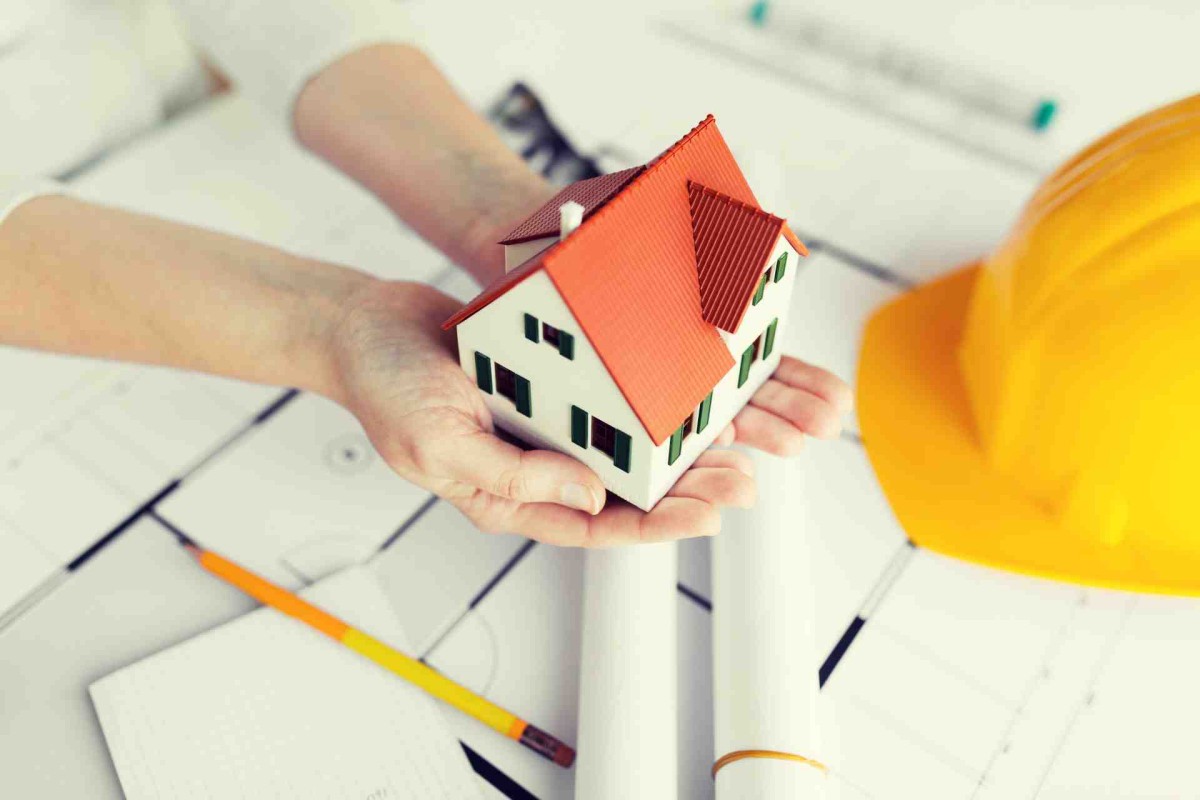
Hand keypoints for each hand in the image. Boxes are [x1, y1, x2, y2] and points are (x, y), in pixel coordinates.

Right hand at [326, 280, 848, 545]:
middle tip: (739, 479)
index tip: (708, 513)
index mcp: (506, 496)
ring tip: (728, 443)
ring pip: (623, 446)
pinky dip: (644, 398)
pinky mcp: (547, 382)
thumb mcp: (441, 443)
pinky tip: (679, 394)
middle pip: (622, 491)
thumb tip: (590, 494)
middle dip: (683, 490)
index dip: (655, 524)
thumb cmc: (383, 388)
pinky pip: (605, 396)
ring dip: (674, 448)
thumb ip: (513, 476)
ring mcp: (542, 422)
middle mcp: (533, 465)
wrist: (364, 324)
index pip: (595, 525)